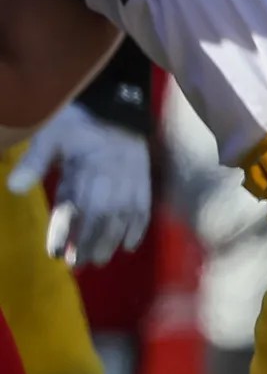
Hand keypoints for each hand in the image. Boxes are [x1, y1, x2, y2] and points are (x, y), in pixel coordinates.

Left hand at [9, 106, 150, 266]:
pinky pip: (144, 212)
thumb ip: (35, 162)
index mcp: (88, 172)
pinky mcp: (144, 184)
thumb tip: (14, 189)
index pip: (75, 210)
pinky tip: (129, 245)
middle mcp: (112, 183)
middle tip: (76, 266)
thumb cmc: (82, 121)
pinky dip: (137, 230)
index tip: (52, 253)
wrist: (120, 108)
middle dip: (88, 246)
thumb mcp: (51, 135)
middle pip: (100, 222)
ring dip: (110, 243)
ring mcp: (131, 185)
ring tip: (99, 261)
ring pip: (122, 221)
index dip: (63, 233)